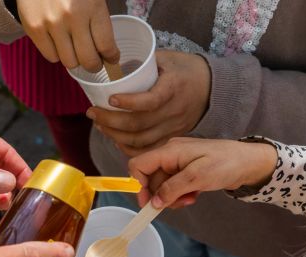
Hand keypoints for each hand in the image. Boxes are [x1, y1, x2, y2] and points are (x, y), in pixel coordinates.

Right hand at [16, 0, 118, 70]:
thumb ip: (99, 18)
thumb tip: (106, 50)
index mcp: (92, 6)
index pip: (106, 45)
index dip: (111, 57)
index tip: (112, 59)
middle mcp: (72, 17)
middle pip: (88, 60)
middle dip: (95, 65)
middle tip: (95, 62)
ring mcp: (51, 24)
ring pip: (69, 62)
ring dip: (75, 60)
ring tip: (75, 50)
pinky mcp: (34, 28)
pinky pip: (50, 56)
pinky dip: (57, 54)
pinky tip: (59, 43)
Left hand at [86, 51, 210, 154]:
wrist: (213, 88)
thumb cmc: (186, 70)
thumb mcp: (167, 58)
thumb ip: (144, 63)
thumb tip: (114, 66)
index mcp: (173, 88)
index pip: (150, 101)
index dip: (128, 102)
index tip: (110, 99)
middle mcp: (173, 111)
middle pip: (138, 125)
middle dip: (110, 121)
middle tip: (92, 113)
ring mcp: (173, 127)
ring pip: (140, 140)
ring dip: (114, 135)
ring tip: (99, 125)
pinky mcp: (172, 137)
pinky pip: (148, 149)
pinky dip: (128, 148)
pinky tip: (115, 139)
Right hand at [127, 138, 276, 208]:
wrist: (249, 162)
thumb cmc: (226, 164)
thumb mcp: (197, 177)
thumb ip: (172, 189)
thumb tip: (153, 202)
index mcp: (169, 151)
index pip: (139, 165)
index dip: (139, 185)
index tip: (149, 203)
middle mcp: (170, 154)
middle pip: (151, 178)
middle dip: (162, 194)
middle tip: (180, 202)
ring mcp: (179, 162)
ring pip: (162, 184)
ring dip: (173, 196)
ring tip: (191, 198)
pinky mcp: (187, 170)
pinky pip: (174, 185)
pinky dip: (181, 194)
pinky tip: (194, 195)